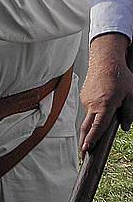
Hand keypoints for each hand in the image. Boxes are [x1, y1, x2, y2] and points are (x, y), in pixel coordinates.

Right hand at [79, 33, 132, 152]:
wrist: (105, 60)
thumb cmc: (121, 77)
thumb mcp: (132, 96)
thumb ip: (129, 114)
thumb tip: (124, 127)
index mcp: (105, 105)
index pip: (97, 127)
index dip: (92, 140)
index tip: (86, 150)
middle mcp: (92, 104)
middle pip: (86, 126)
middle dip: (84, 140)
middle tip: (84, 152)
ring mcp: (86, 99)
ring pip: (89, 117)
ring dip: (93, 124)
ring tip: (103, 120)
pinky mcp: (84, 95)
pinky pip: (89, 108)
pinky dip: (94, 113)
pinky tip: (102, 106)